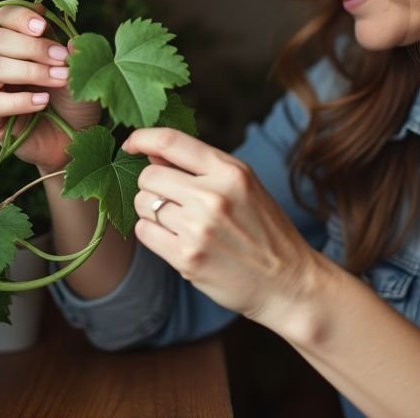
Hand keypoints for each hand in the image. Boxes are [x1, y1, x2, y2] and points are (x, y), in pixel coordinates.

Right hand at [0, 4, 99, 172]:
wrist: (76, 140)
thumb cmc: (76, 102)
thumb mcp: (82, 74)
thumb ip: (75, 53)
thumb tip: (71, 39)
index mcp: (21, 45)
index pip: (5, 18)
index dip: (20, 17)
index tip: (43, 26)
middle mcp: (3, 63)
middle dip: (33, 48)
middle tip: (61, 60)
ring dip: (30, 72)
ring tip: (59, 80)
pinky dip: (18, 101)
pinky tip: (42, 102)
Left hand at [122, 127, 324, 328]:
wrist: (288, 282)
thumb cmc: (265, 231)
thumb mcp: (245, 187)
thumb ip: (201, 168)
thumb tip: (151, 153)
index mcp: (231, 172)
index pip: (172, 142)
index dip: (143, 137)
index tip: (131, 143)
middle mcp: (213, 196)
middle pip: (149, 175)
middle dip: (152, 185)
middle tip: (171, 199)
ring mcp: (198, 228)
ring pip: (143, 204)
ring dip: (152, 211)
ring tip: (180, 223)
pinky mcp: (187, 258)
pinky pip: (144, 232)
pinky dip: (153, 234)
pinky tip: (176, 240)